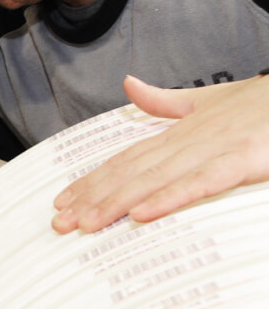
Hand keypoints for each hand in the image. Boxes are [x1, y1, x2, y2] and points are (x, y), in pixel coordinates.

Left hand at [52, 74, 268, 232]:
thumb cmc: (261, 104)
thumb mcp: (208, 101)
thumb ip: (166, 101)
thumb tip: (128, 84)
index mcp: (180, 131)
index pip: (126, 158)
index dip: (92, 179)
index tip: (63, 200)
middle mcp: (188, 140)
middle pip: (131, 172)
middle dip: (93, 198)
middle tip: (60, 222)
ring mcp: (214, 149)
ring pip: (155, 179)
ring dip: (117, 202)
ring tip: (87, 224)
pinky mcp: (242, 161)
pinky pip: (200, 183)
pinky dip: (169, 197)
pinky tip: (142, 213)